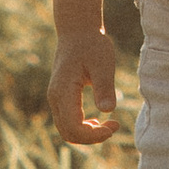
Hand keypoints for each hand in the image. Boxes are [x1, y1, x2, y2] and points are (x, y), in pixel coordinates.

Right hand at [49, 30, 118, 145]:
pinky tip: (96, 121)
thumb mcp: (103, 64)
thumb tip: (107, 110)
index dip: (92, 135)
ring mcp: (55, 98)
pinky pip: (66, 121)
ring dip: (86, 134)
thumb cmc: (92, 45)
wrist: (77, 31)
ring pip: (66, 129)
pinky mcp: (60, 97)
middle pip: (68, 133)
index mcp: (63, 91)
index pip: (73, 127)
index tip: (113, 127)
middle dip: (91, 137)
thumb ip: (104, 87)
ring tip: (108, 126)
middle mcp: (55, 98)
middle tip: (113, 127)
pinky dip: (81, 127)